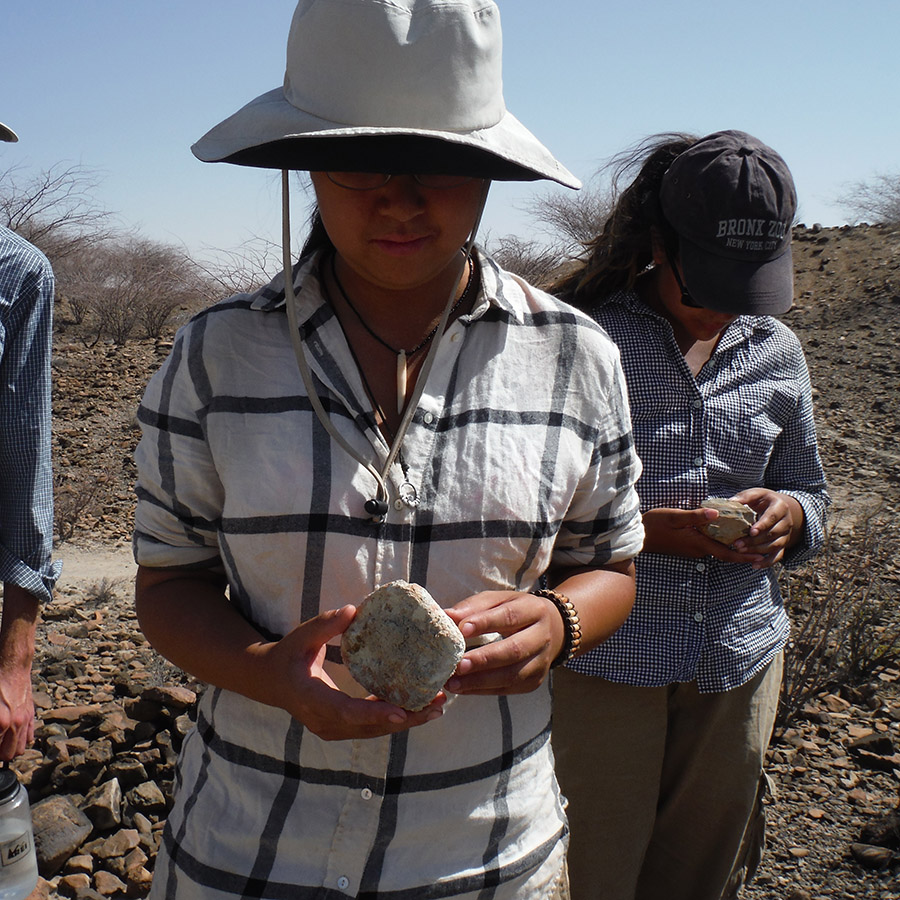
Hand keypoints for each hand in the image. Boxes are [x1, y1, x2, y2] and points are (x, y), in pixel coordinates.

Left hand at [0, 664, 34, 760]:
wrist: (12, 667)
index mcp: (1, 723)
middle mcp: (15, 724)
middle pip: (9, 755)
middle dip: (0, 755)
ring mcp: (25, 720)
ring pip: (21, 749)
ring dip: (9, 750)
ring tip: (1, 745)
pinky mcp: (31, 714)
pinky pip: (30, 737)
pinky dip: (21, 741)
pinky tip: (12, 737)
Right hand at [261, 606, 444, 740]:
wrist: (270, 681)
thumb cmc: (288, 654)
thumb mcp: (302, 636)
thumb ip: (325, 625)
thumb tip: (353, 610)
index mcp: (312, 699)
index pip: (346, 711)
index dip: (374, 712)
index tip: (402, 711)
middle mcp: (323, 721)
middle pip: (368, 727)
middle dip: (405, 719)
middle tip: (437, 704)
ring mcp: (332, 729)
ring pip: (374, 731)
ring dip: (407, 721)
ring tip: (438, 707)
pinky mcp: (341, 728)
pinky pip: (371, 727)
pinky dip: (395, 719)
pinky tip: (420, 708)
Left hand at [443, 591, 561, 696]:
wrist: (551, 630)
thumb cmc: (515, 612)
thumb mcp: (498, 601)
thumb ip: (473, 607)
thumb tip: (446, 615)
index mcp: (534, 610)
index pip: (509, 616)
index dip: (486, 623)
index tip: (462, 629)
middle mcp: (542, 637)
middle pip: (514, 650)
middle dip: (484, 659)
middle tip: (457, 665)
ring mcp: (541, 662)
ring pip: (512, 675)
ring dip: (480, 681)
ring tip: (453, 682)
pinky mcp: (534, 682)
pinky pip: (507, 689)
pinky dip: (483, 690)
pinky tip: (463, 688)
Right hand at [641, 507, 765, 564]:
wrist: (638, 536)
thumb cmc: (654, 525)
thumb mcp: (674, 517)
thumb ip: (695, 516)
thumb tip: (717, 513)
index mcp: (698, 543)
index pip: (726, 553)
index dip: (744, 556)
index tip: (760, 556)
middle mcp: (698, 550)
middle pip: (725, 553)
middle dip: (743, 553)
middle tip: (761, 549)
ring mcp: (692, 549)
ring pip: (717, 550)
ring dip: (733, 547)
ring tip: (749, 540)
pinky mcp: (688, 546)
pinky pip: (709, 546)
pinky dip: (721, 543)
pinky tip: (726, 535)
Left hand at [730, 488, 803, 568]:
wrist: (779, 507)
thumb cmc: (763, 500)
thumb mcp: (756, 494)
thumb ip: (744, 497)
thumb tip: (730, 501)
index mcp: (780, 507)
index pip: (772, 517)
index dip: (762, 525)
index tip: (751, 531)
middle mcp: (786, 522)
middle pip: (772, 534)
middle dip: (755, 541)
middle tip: (738, 544)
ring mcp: (786, 534)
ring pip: (775, 546)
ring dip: (757, 551)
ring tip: (741, 551)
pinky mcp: (783, 544)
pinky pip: (778, 556)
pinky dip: (767, 562)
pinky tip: (754, 565)